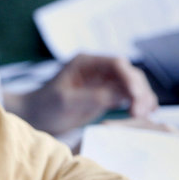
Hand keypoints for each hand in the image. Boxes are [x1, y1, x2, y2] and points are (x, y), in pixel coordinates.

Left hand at [6, 54, 158, 135]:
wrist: (33, 117)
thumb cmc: (44, 107)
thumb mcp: (67, 102)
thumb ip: (93, 96)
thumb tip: (122, 95)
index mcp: (86, 62)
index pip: (117, 64)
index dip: (131, 79)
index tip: (137, 97)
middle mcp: (97, 69)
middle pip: (129, 74)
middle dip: (139, 91)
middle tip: (141, 112)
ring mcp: (102, 82)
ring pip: (132, 86)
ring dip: (142, 99)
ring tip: (145, 116)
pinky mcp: (105, 96)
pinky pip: (127, 98)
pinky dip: (137, 105)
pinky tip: (143, 116)